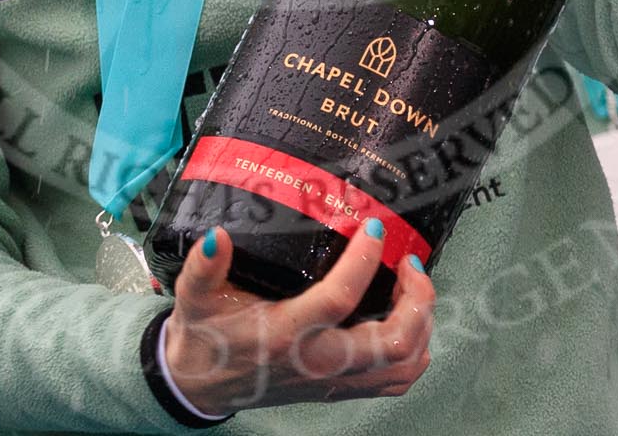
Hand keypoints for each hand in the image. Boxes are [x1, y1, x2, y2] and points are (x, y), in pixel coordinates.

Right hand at [162, 221, 435, 413]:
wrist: (202, 385)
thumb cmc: (206, 337)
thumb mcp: (195, 297)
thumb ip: (203, 267)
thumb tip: (216, 236)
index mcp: (286, 334)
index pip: (338, 300)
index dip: (364, 261)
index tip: (375, 228)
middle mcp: (317, 362)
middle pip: (392, 342)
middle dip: (417, 299)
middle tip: (411, 263)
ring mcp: (333, 379)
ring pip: (402, 364)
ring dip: (421, 324)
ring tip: (414, 287)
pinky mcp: (339, 388)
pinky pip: (395, 380)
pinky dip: (415, 350)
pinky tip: (410, 320)